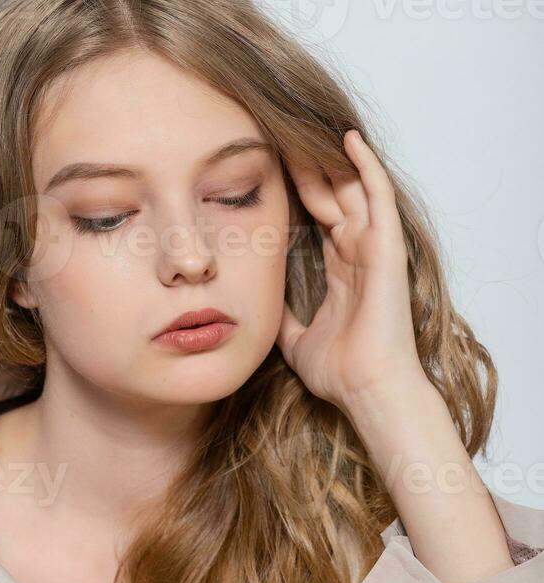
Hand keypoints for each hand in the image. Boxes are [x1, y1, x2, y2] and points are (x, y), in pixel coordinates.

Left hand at [276, 129, 425, 416]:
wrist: (366, 389)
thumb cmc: (340, 371)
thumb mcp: (296, 339)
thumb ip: (284, 316)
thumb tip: (261, 307)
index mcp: (342, 270)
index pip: (318, 216)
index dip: (298, 190)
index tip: (270, 166)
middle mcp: (359, 253)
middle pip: (332, 195)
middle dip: (308, 166)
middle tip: (279, 134)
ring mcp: (375, 248)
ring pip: (352, 188)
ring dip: (329, 159)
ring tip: (303, 127)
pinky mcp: (387, 248)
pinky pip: (378, 196)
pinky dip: (365, 166)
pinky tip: (347, 138)